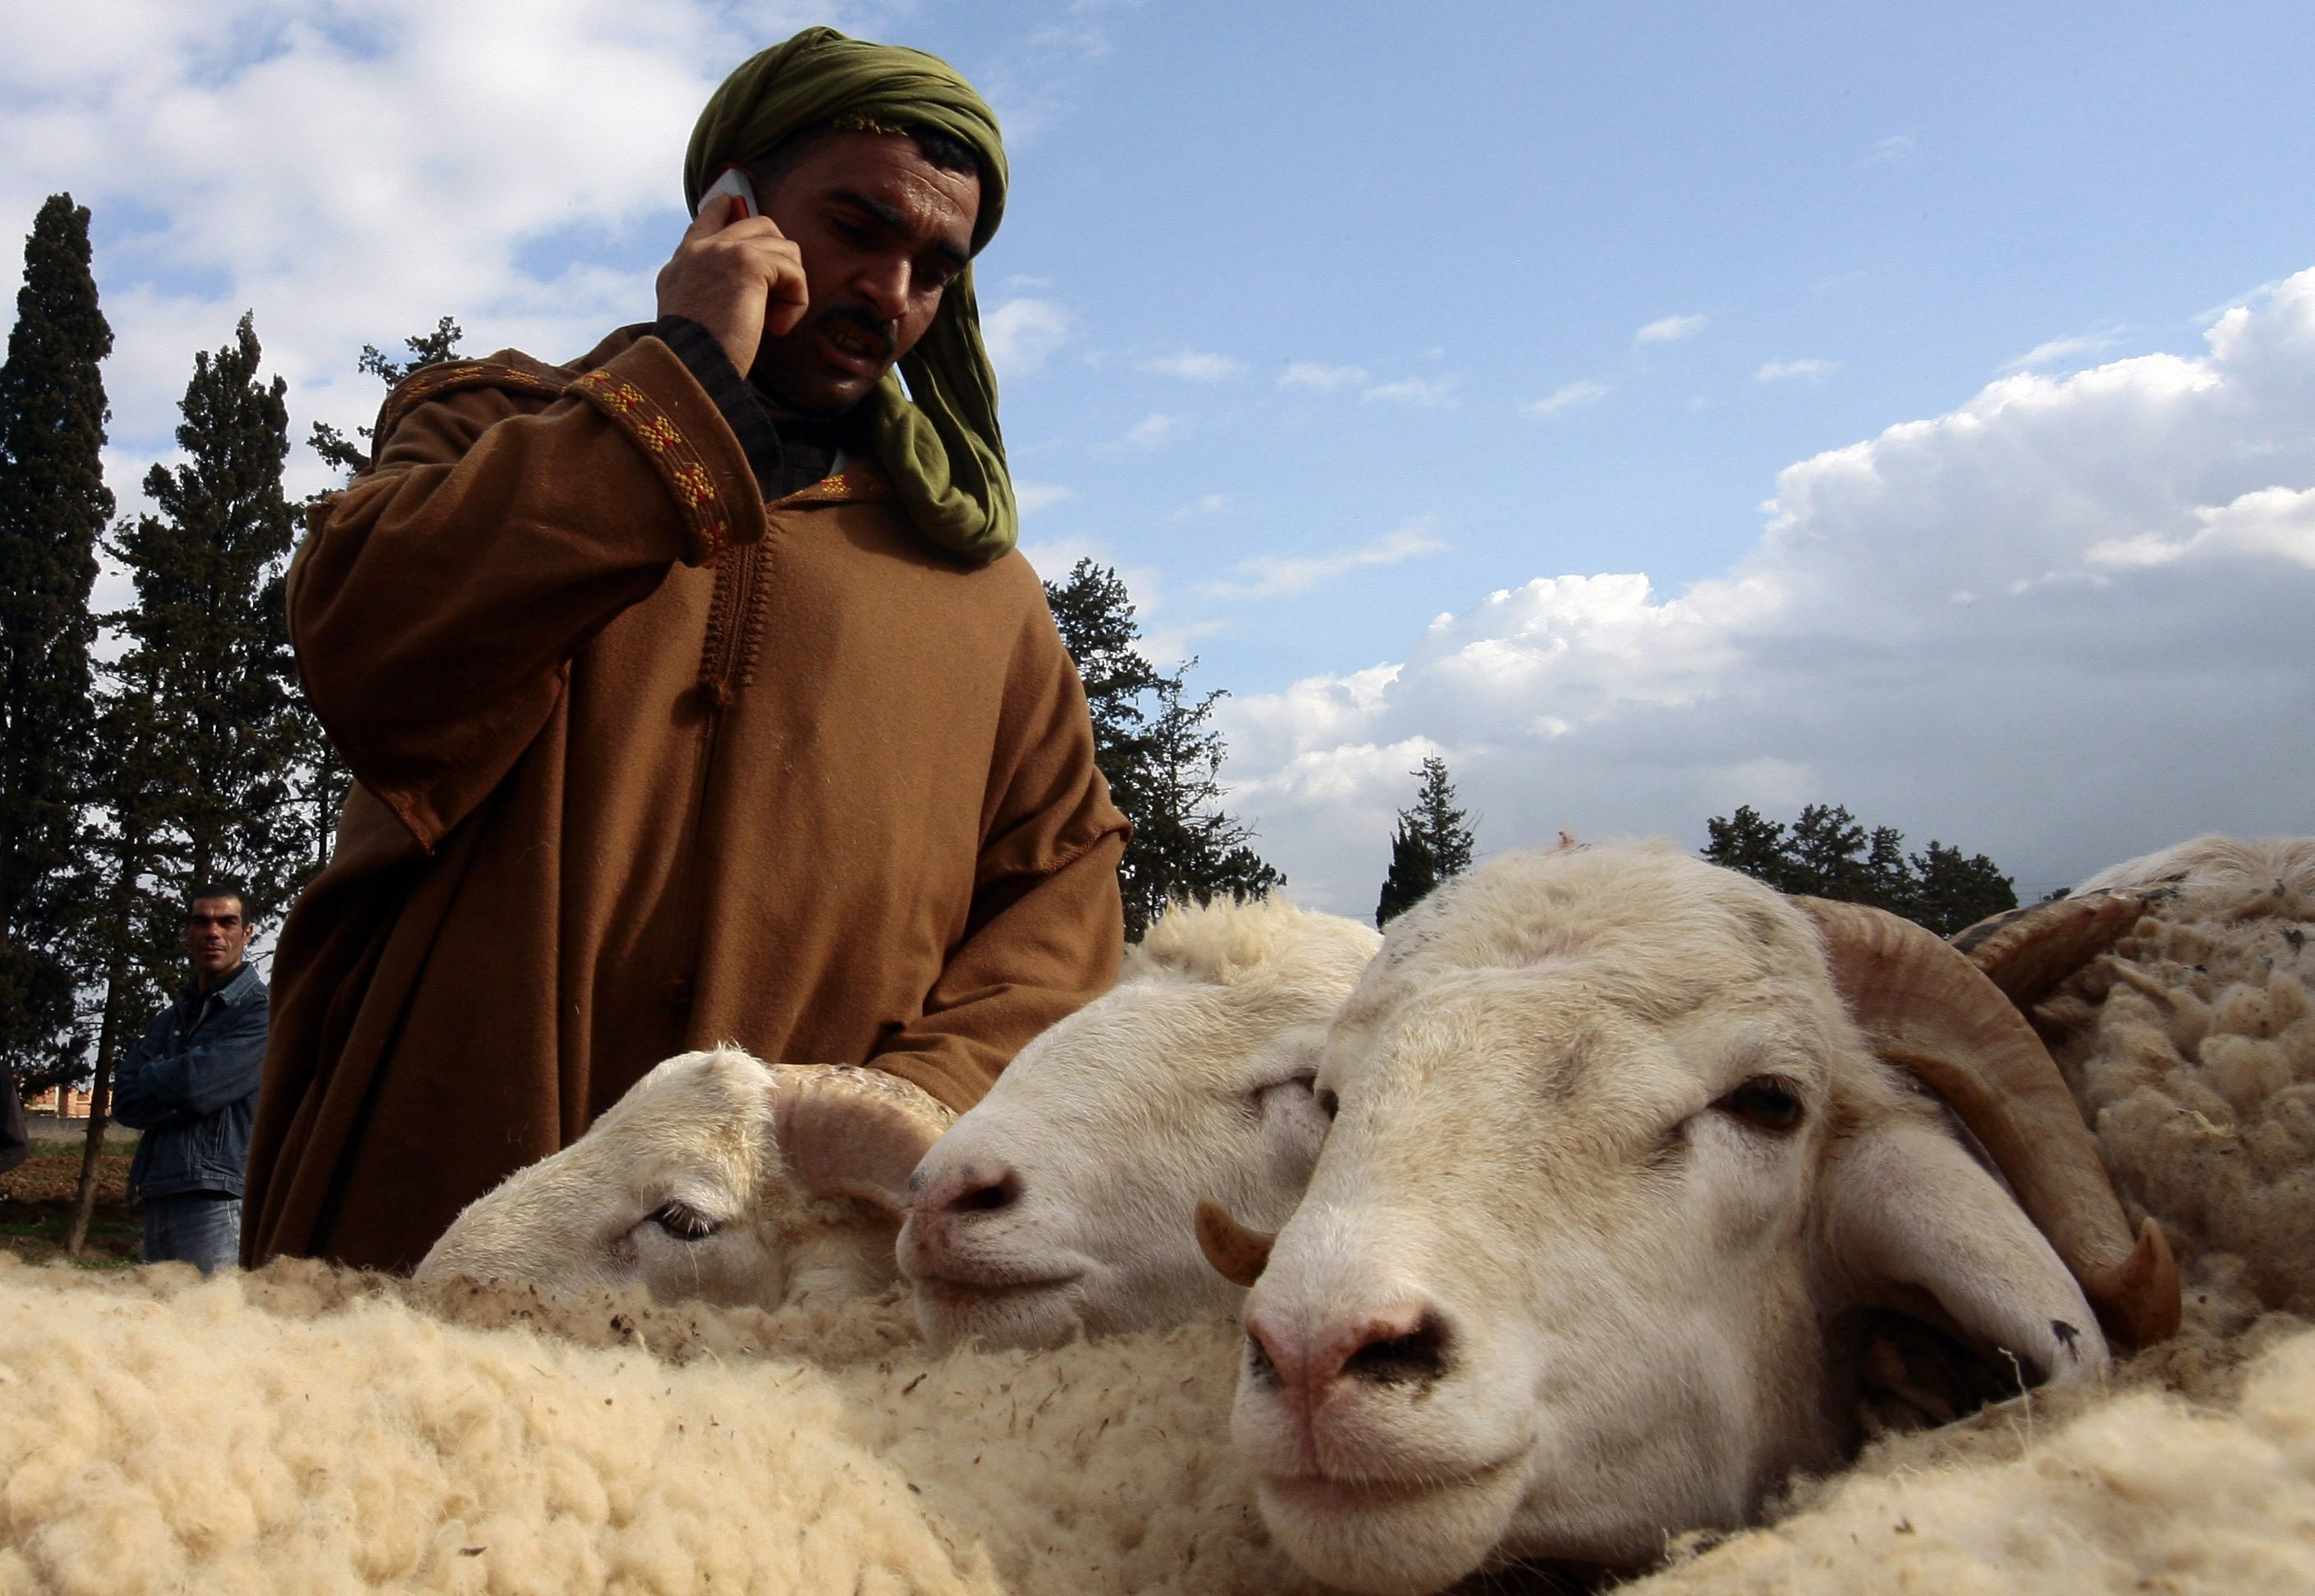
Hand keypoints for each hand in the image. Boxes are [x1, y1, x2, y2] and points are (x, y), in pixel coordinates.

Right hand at [654, 190, 809, 376]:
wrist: (690, 367)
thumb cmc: (697, 360)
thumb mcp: (692, 319)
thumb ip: (709, 292)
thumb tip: (750, 288)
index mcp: (682, 264)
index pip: (706, 218)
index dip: (723, 208)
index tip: (731, 201)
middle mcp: (699, 250)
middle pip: (756, 223)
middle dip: (779, 255)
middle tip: (778, 295)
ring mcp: (722, 249)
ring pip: (782, 245)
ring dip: (790, 285)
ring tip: (775, 320)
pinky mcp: (748, 261)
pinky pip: (793, 271)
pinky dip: (796, 302)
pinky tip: (778, 327)